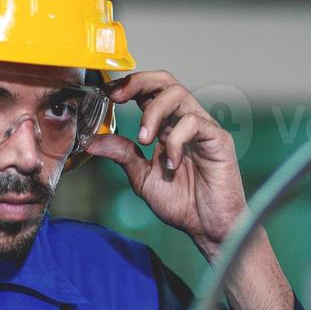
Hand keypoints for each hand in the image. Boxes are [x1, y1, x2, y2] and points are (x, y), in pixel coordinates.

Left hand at [84, 70, 247, 257]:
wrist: (207, 228)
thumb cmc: (182, 203)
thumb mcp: (141, 177)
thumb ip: (121, 155)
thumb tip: (92, 141)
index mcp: (167, 127)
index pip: (149, 91)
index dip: (128, 86)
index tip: (106, 94)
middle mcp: (185, 121)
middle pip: (165, 81)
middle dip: (138, 82)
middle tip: (118, 97)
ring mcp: (203, 128)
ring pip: (178, 94)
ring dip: (153, 113)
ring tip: (144, 140)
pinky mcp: (218, 139)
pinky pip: (194, 123)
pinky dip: (175, 140)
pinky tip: (171, 163)